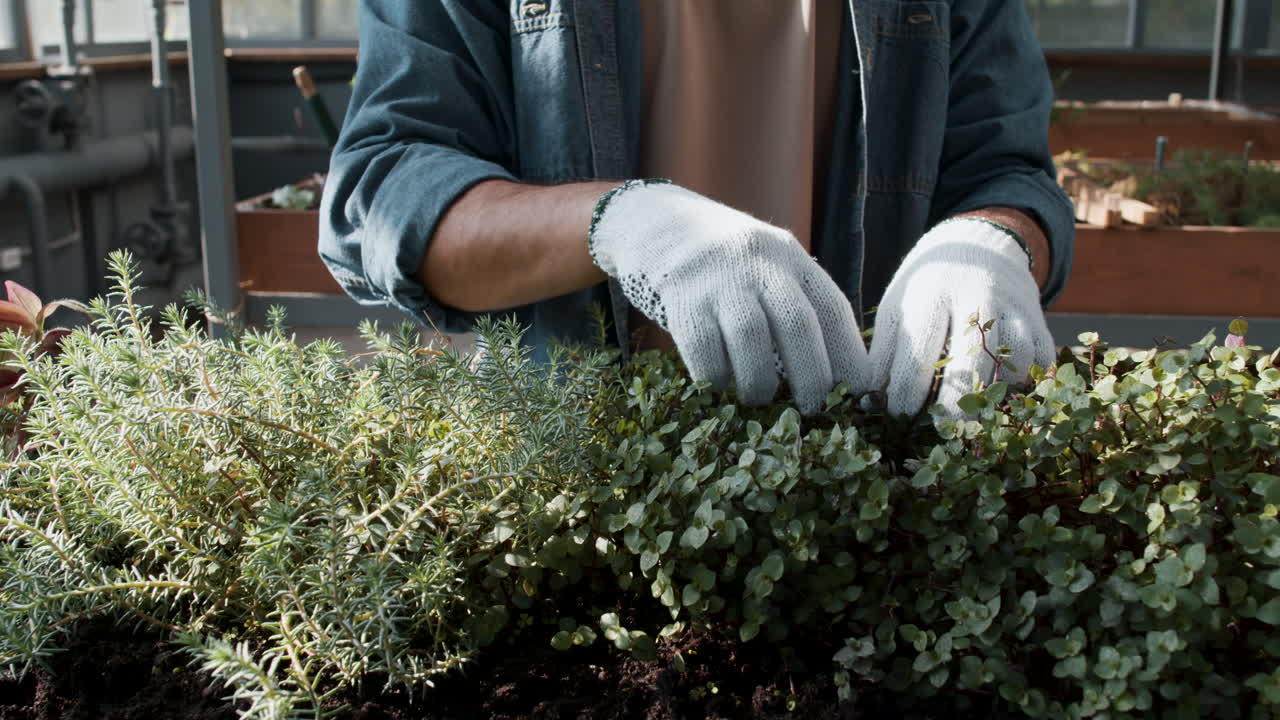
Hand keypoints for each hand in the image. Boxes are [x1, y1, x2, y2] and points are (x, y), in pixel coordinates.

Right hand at [589, 180, 869, 413]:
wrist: (654, 223)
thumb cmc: (721, 263)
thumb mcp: (763, 264)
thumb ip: (792, 303)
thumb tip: (832, 374)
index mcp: (788, 256)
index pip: (831, 307)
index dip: (850, 354)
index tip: (860, 392)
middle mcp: (758, 263)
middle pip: (797, 324)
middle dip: (811, 376)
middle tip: (812, 409)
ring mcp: (718, 279)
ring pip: (751, 340)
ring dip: (760, 383)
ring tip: (758, 398)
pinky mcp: (681, 299)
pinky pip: (705, 352)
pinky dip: (717, 378)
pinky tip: (719, 384)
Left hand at [868, 218, 1055, 416]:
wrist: (977, 243)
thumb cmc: (926, 288)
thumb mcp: (897, 308)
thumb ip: (884, 354)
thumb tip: (868, 404)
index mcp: (932, 294)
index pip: (919, 352)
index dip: (907, 392)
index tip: (899, 416)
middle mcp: (977, 297)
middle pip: (972, 359)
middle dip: (957, 402)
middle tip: (944, 429)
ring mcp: (1013, 307)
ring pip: (1014, 360)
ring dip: (996, 390)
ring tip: (977, 405)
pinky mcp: (1038, 318)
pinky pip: (1042, 359)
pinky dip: (1027, 380)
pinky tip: (1004, 389)